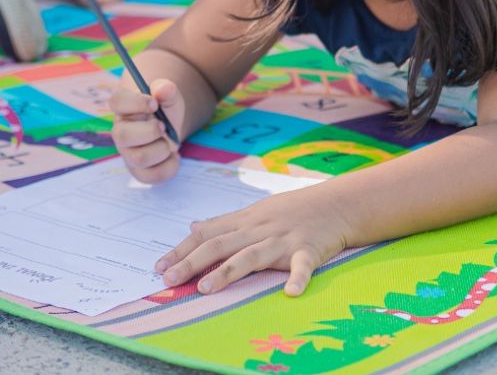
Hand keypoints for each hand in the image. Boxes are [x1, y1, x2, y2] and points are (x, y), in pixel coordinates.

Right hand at [109, 79, 184, 183]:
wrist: (169, 130)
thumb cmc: (163, 110)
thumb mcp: (168, 96)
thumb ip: (166, 90)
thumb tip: (163, 89)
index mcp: (124, 108)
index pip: (116, 101)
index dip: (135, 102)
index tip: (154, 103)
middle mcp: (121, 132)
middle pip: (123, 136)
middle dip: (150, 131)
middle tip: (163, 126)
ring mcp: (128, 153)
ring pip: (139, 158)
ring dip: (163, 149)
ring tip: (169, 142)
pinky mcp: (139, 171)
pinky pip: (151, 176)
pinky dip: (170, 166)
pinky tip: (174, 156)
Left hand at [154, 185, 350, 296]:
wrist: (336, 203)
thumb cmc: (293, 210)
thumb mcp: (256, 210)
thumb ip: (225, 222)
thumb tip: (193, 227)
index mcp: (246, 220)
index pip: (207, 234)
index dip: (182, 250)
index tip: (160, 267)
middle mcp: (260, 229)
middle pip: (221, 245)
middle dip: (193, 262)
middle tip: (170, 279)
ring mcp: (284, 239)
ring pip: (252, 255)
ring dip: (227, 271)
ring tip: (206, 288)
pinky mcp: (309, 250)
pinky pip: (303, 265)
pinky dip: (298, 278)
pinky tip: (291, 292)